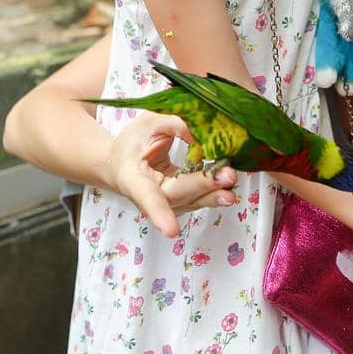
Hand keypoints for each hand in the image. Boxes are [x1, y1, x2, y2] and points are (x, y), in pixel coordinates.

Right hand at [107, 112, 236, 238]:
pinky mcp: (182, 201)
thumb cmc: (132, 144)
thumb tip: (204, 134)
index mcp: (132, 177)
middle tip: (227, 177)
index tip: (171, 230)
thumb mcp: (149, 123)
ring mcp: (167, 203)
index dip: (159, 213)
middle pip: (179, 196)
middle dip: (204, 187)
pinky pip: (201, 197)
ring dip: (215, 192)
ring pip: (193, 200)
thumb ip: (175, 125)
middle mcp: (149, 197)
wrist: (121, 164)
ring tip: (232, 180)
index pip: (145, 196)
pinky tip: (229, 180)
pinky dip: (216, 189)